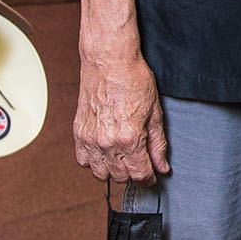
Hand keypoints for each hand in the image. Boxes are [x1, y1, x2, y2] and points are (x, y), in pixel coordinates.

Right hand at [74, 53, 168, 182]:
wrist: (109, 61)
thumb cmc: (133, 79)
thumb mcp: (155, 112)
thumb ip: (158, 144)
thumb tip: (162, 166)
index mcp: (129, 138)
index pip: (139, 174)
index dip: (149, 178)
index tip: (152, 175)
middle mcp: (107, 142)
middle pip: (121, 177)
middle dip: (133, 173)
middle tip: (140, 160)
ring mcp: (90, 138)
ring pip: (100, 173)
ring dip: (113, 170)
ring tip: (123, 156)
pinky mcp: (79, 132)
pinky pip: (83, 160)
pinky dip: (94, 161)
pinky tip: (105, 150)